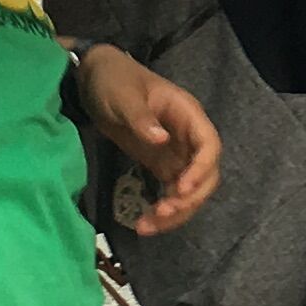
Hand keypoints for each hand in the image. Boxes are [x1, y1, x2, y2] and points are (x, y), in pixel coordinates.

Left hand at [75, 43, 222, 233]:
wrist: (95, 79)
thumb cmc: (113, 80)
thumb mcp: (124, 95)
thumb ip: (141, 117)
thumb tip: (162, 140)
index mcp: (187, 114)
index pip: (209, 145)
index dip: (201, 169)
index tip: (179, 189)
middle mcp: (188, 137)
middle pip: (206, 174)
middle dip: (189, 198)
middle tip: (161, 213)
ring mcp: (176, 153)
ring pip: (190, 190)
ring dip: (176, 212)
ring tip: (147, 226)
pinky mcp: (160, 165)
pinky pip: (171, 193)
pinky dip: (163, 211)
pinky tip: (144, 223)